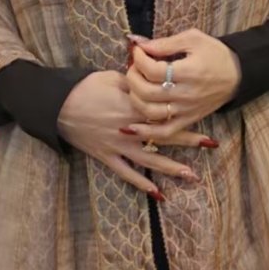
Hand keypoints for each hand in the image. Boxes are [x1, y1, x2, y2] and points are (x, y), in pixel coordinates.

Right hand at [57, 69, 208, 196]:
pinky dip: (142, 184)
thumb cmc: (84, 87)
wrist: (58, 106)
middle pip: (164, 134)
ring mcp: (119, 145)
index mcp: (133, 104)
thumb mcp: (111, 76)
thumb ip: (134, 80)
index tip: (202, 109)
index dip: (183, 110)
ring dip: (172, 167)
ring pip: (150, 158)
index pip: (164, 109)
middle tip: (211, 143)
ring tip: (192, 175)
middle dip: (188, 139)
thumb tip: (151, 76)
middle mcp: (130, 127)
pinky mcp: (107, 156)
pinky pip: (127, 173)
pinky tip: (159, 193)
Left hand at [125, 30, 239, 143]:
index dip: (139, 59)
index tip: (138, 51)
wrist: (237, 75)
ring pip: (151, 113)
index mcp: (189, 72)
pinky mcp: (188, 120)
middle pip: (148, 92)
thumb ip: (166, 43)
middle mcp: (186, 94)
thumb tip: (140, 44)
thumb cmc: (215, 54)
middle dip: (133, 78)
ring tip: (135, 85)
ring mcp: (186, 110)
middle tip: (134, 67)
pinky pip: (164, 132)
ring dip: (135, 99)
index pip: (153, 70)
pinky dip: (147, 131)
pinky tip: (133, 125)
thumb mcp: (193, 39)